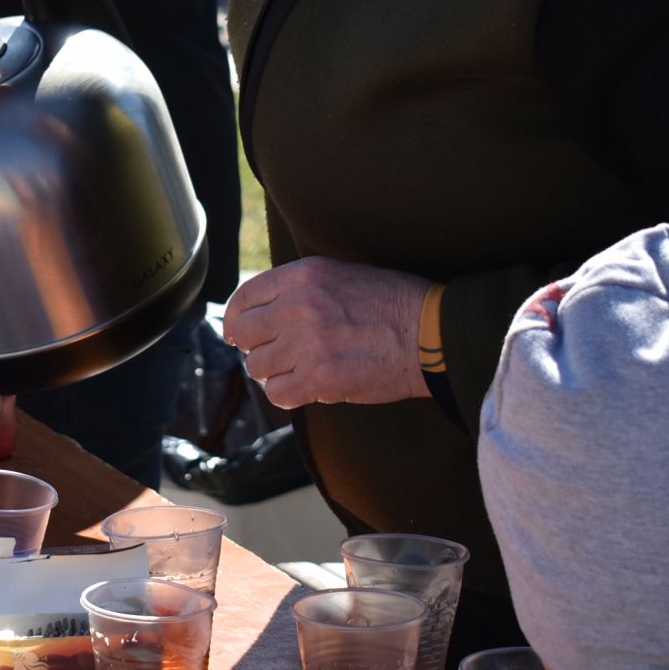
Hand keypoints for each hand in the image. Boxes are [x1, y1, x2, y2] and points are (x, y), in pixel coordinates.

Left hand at [222, 257, 433, 409]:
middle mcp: (298, 306)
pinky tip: (309, 387)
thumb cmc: (393, 304)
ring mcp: (307, 344)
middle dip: (257, 347)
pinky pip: (278, 394)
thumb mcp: (341, 275)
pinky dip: (289, 394)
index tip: (239, 334)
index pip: (245, 298)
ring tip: (301, 370)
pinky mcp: (319, 379)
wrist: (432, 333)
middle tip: (277, 355)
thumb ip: (299, 289)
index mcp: (303, 276)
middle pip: (246, 335)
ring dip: (275, 373)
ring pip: (258, 368)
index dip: (237, 320)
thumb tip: (262, 311)